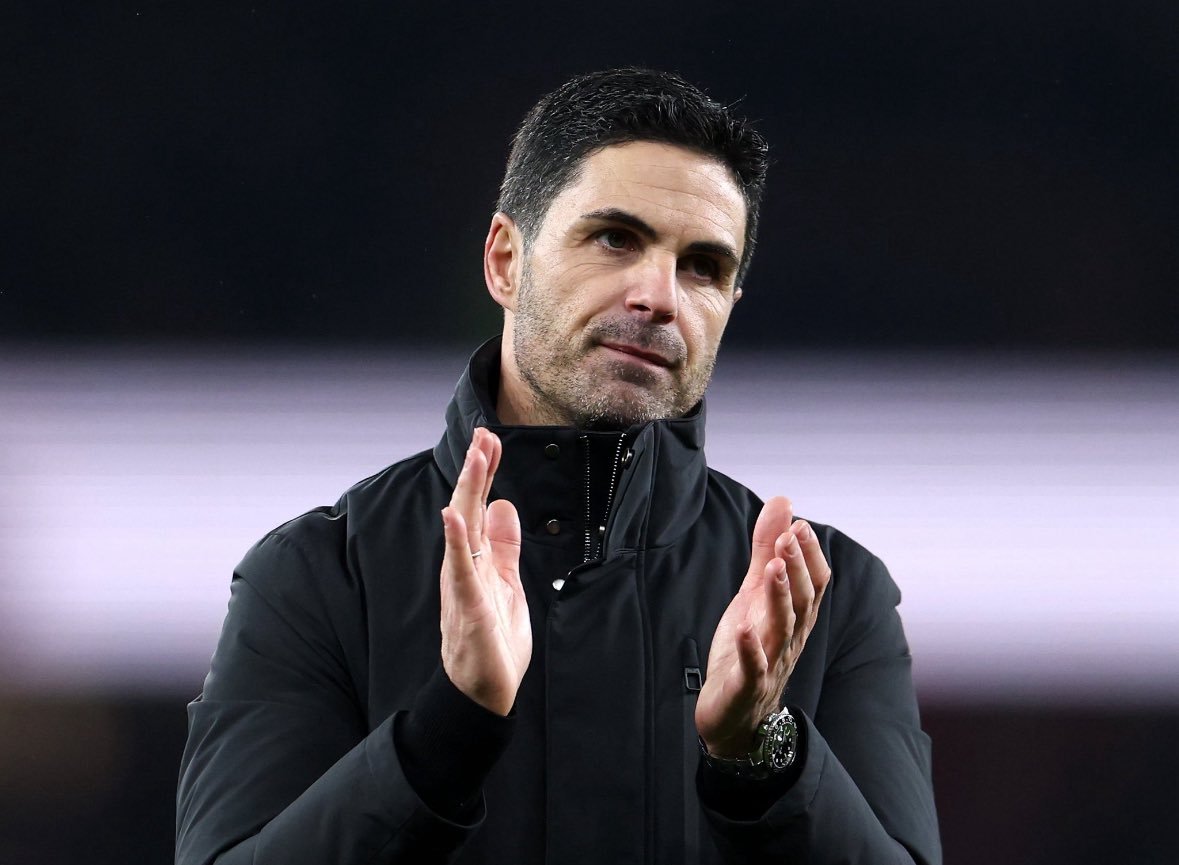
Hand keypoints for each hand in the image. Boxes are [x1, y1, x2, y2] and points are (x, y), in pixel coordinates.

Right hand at [439, 428, 530, 715]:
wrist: (483, 691)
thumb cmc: (493, 641)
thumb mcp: (508, 583)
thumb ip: (505, 546)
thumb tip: (504, 506)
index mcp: (478, 560)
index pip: (480, 507)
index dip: (487, 474)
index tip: (491, 440)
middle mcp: (465, 565)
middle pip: (469, 508)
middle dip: (478, 470)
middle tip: (483, 433)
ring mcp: (463, 583)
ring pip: (463, 529)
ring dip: (468, 492)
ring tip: (475, 459)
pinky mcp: (467, 605)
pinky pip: (460, 568)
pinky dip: (456, 540)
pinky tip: (453, 515)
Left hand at [695, 496, 829, 756]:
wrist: (733, 715)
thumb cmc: (748, 649)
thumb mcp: (753, 594)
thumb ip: (766, 549)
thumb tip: (784, 503)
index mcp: (794, 617)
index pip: (815, 584)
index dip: (809, 555)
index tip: (800, 525)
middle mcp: (789, 638)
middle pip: (803, 601)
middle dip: (797, 568)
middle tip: (789, 537)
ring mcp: (770, 662)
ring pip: (782, 629)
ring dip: (779, 598)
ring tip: (773, 568)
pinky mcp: (746, 685)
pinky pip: (753, 668)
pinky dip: (752, 649)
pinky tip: (746, 630)